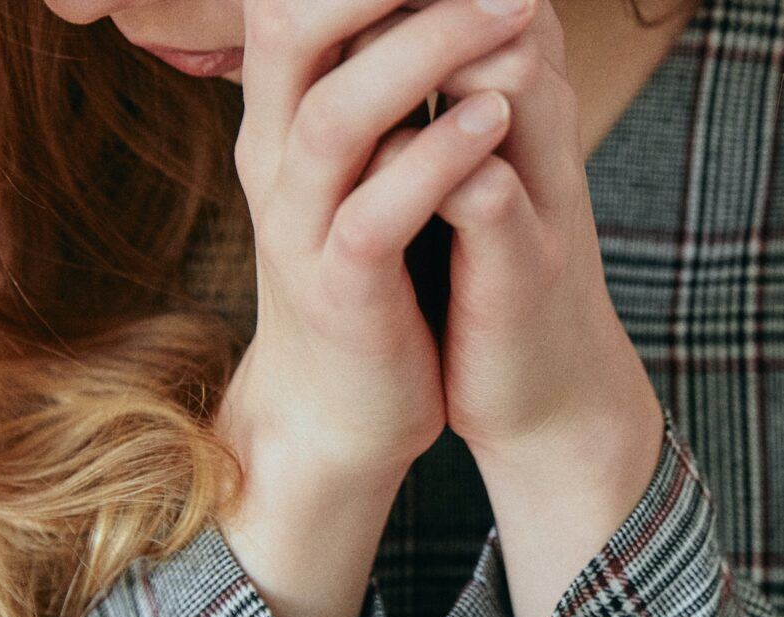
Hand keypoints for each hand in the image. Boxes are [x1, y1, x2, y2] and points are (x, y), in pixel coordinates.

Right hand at [214, 1, 533, 616]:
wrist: (340, 410)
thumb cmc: (366, 274)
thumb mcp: (356, 170)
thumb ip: (370, 90)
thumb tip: (411, 17)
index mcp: (282, 119)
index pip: (295, 5)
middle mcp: (276, 160)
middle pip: (292, 29)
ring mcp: (300, 228)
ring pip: (336, 116)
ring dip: (423, 53)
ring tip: (507, 12)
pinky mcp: (340, 292)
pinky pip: (375, 214)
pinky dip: (433, 161)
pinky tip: (492, 122)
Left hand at [347, 2, 666, 616]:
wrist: (548, 391)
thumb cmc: (488, 270)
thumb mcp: (464, 167)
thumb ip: (436, 94)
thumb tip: (367, 30)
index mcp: (525, 97)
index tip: (344, 0)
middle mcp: (547, 125)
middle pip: (506, 3)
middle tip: (340, 5)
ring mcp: (546, 191)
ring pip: (510, 71)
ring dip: (430, 49)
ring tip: (353, 53)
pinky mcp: (528, 266)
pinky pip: (487, 191)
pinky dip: (432, 165)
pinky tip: (372, 161)